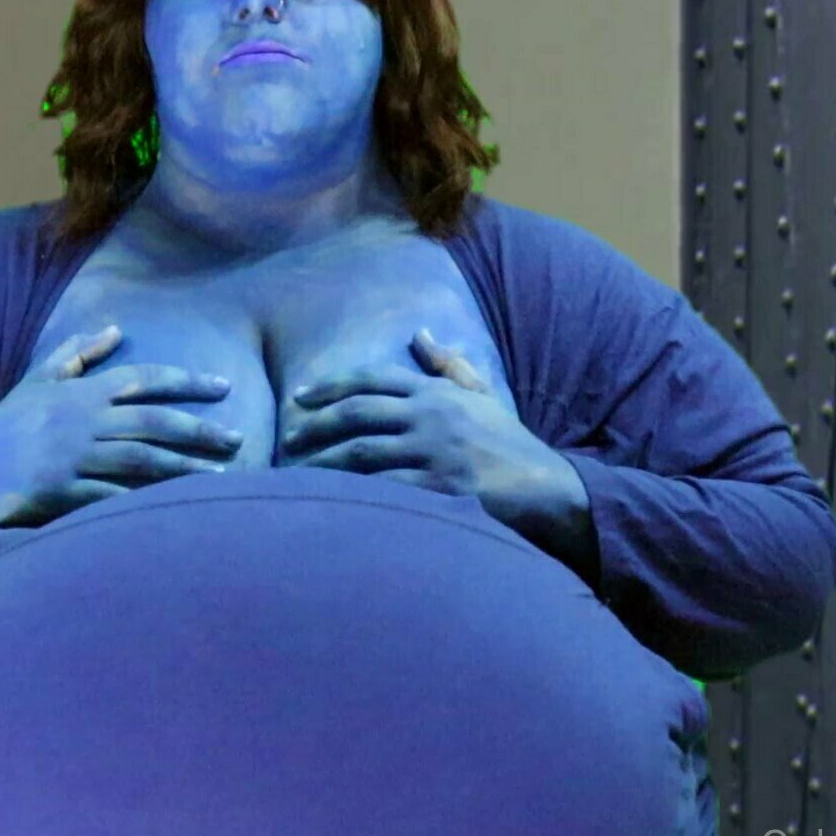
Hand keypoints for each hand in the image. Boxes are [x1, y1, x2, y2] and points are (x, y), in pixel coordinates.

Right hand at [0, 326, 242, 579]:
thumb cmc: (1, 430)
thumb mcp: (35, 382)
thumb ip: (75, 354)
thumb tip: (114, 329)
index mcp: (79, 393)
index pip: (143, 379)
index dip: (186, 382)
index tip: (223, 387)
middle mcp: (81, 421)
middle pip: (153, 420)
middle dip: (200, 428)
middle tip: (238, 438)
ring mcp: (72, 457)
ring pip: (141, 458)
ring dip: (185, 466)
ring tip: (221, 474)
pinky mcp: (63, 492)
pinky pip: (115, 495)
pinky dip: (147, 498)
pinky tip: (177, 505)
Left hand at [280, 328, 583, 532]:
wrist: (547, 488)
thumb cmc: (509, 444)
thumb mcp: (483, 395)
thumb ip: (448, 365)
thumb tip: (420, 334)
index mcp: (436, 392)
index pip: (373, 378)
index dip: (330, 385)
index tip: (299, 396)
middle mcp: (432, 416)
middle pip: (358, 413)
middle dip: (316, 424)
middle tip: (288, 437)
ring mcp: (436, 451)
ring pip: (362, 452)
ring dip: (324, 463)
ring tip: (300, 474)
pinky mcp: (441, 487)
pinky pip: (384, 489)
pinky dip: (354, 494)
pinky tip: (332, 500)